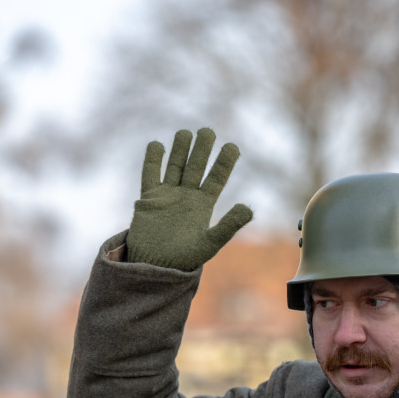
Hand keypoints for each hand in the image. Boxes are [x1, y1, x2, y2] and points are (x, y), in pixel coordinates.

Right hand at [126, 128, 252, 269]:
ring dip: (181, 150)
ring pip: (175, 166)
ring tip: (186, 132)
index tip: (232, 146)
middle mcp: (187, 196)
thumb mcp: (210, 242)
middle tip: (208, 131)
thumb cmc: (184, 258)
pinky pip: (151, 174)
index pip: (216, 178)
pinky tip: (157, 144)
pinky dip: (153, 160)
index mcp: (204, 206)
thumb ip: (229, 225)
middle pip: (196, 167)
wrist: (155, 267)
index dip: (224, 163)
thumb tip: (249, 208)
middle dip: (202, 149)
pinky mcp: (149, 198)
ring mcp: (168, 195)